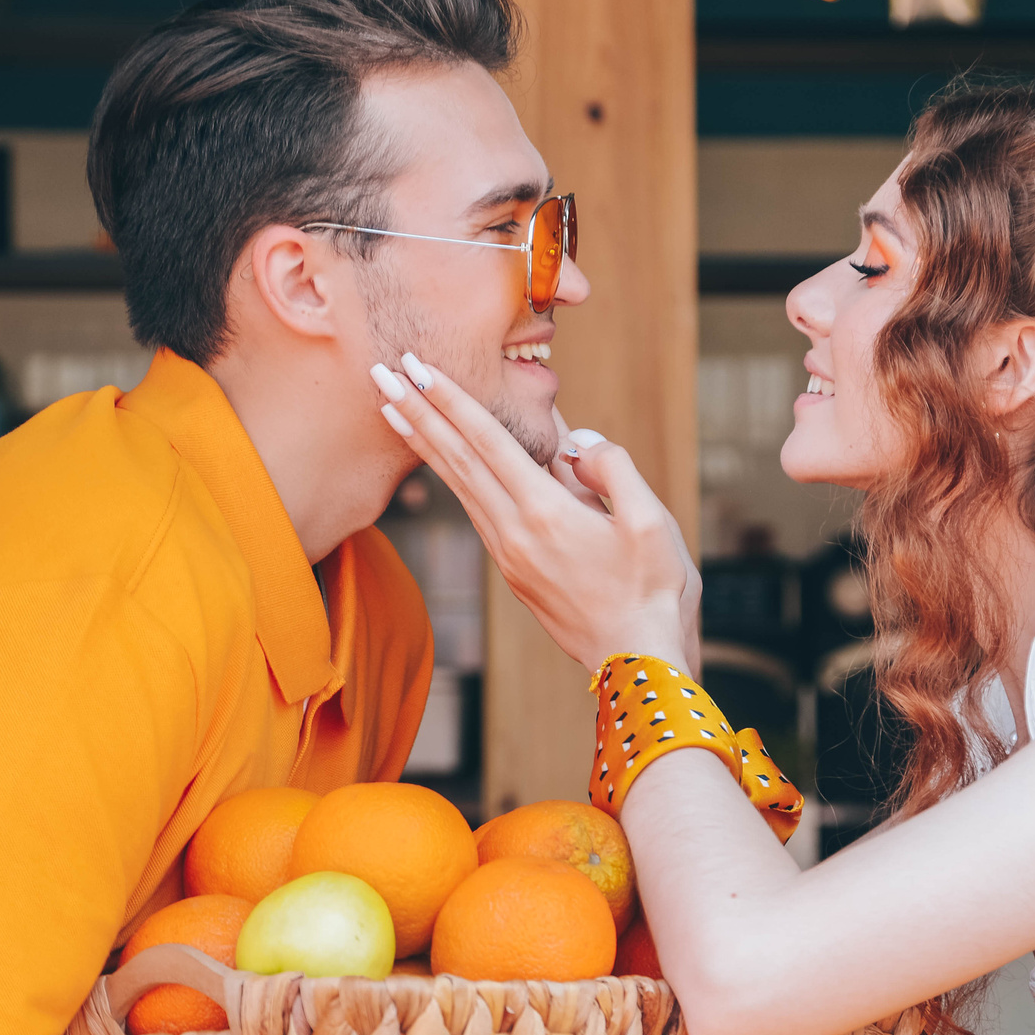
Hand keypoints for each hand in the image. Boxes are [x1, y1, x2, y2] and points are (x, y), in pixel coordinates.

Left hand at [375, 353, 693, 668]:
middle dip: (418, 413)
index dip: (451, 399)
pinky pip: (477, 511)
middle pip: (457, 461)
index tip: (417, 367)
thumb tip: (577, 445)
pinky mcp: (515, 573)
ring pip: (460, 487)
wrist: (637, 667)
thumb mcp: (652, 522)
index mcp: (547, 514)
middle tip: (380, 375)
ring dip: (425, 444)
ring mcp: (509, 556)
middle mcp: (515, 533)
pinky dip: (453, 478)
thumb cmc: (655, 594)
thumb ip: (614, 469)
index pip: (488, 441)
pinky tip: (446, 465)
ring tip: (393, 412)